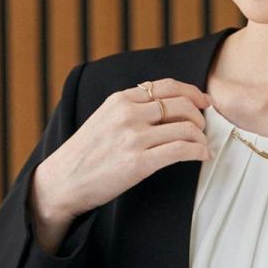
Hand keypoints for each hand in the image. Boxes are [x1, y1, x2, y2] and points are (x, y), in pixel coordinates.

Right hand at [35, 77, 214, 222]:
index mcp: (120, 100)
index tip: (204, 102)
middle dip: (199, 117)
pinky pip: (181, 150)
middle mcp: (128, 114)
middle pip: (181, 105)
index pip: (167, 86)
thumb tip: (163, 107)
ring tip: (202, 146)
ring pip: (186, 127)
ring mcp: (134, 138)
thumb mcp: (104, 119)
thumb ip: (130, 109)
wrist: (63, 181)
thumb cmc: (84, 155)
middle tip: (203, 129)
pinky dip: (199, 151)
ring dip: (201, 137)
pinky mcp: (139, 162)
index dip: (192, 93)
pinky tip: (202, 156)